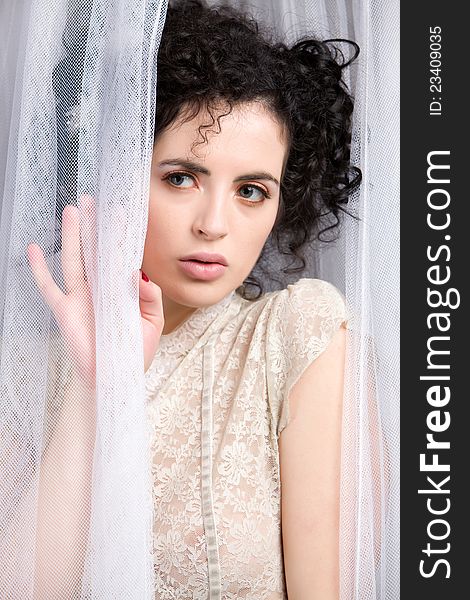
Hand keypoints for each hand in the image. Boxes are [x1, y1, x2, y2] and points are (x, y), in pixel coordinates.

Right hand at [27, 196, 163, 390]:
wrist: (114, 379)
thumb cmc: (135, 352)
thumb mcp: (152, 324)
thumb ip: (150, 299)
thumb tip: (139, 275)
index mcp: (122, 289)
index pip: (120, 255)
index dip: (120, 234)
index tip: (120, 211)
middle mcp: (99, 288)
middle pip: (95, 250)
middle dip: (94, 226)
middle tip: (91, 200)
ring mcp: (80, 297)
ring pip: (74, 259)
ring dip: (72, 236)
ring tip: (72, 211)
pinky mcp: (64, 311)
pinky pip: (48, 286)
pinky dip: (39, 269)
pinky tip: (33, 248)